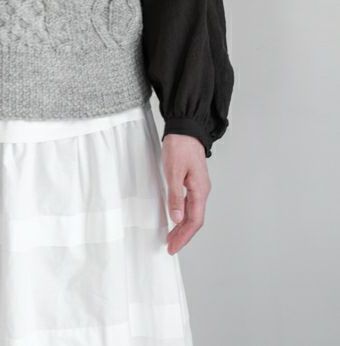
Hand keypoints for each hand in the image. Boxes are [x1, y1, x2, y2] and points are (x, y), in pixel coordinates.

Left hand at [161, 133, 210, 254]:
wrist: (186, 127)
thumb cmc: (180, 146)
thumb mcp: (173, 171)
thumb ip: (175, 196)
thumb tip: (177, 218)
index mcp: (200, 190)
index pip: (194, 221)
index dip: (184, 236)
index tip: (173, 247)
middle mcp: (202, 190)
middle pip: (195, 220)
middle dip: (183, 235)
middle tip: (170, 246)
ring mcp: (199, 186)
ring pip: (193, 212)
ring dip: (183, 226)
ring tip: (171, 236)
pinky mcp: (194, 181)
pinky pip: (190, 203)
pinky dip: (183, 214)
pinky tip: (176, 218)